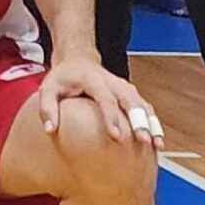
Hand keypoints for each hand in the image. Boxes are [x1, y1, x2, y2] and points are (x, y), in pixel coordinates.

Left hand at [36, 55, 164, 147]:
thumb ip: (47, 107)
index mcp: (93, 79)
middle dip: (140, 121)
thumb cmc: (63, 77)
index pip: (106, 98)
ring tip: (156, 144)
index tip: (117, 136)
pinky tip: (157, 141)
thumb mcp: (48, 88)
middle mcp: (113, 82)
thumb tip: (50, 130)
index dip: (112, 117)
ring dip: (152, 123)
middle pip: (131, 101)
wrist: (78, 60)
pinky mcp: (131, 94)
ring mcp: (124, 87)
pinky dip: (154, 123)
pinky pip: (145, 108)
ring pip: (142, 104)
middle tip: (144, 140)